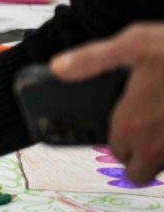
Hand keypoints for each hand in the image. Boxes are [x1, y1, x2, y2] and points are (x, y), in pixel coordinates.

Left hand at [51, 23, 163, 184]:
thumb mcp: (135, 41)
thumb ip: (93, 58)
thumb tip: (59, 68)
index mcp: (130, 125)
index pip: (116, 149)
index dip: (122, 137)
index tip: (131, 120)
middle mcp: (155, 147)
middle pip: (140, 170)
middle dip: (142, 154)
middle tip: (151, 128)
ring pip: (163, 166)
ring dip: (163, 152)